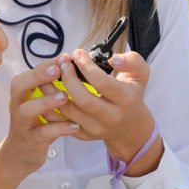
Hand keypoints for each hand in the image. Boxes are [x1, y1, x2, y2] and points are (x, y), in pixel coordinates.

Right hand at [0, 59, 77, 179]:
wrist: (18, 156)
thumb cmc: (33, 125)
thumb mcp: (37, 105)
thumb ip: (49, 89)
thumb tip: (72, 70)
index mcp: (21, 95)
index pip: (28, 73)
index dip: (45, 65)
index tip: (64, 58)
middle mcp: (17, 107)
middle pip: (19, 86)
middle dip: (37, 76)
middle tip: (58, 70)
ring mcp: (22, 124)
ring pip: (27, 110)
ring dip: (45, 102)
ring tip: (64, 96)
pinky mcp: (31, 141)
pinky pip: (43, 133)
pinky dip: (59, 128)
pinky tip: (75, 125)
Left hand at [53, 49, 156, 163]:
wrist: (130, 126)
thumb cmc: (131, 95)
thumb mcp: (140, 75)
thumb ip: (132, 61)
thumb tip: (114, 59)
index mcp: (126, 100)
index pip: (102, 83)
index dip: (86, 67)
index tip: (77, 54)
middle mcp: (111, 117)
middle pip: (83, 99)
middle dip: (68, 79)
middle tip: (63, 65)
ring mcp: (96, 128)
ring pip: (69, 112)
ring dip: (54, 92)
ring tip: (49, 75)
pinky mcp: (83, 134)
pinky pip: (61, 122)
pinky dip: (51, 107)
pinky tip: (48, 92)